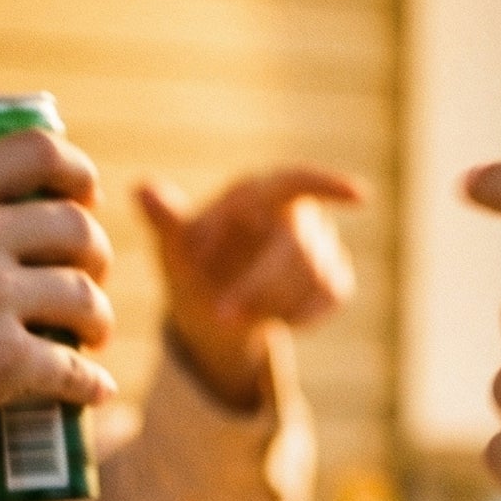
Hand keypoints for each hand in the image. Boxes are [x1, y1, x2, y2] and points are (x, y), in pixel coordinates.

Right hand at [0, 128, 117, 500]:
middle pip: (77, 227)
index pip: (39, 150)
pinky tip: (93, 392)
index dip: (79, 174)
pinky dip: (91, 385)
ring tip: (89, 340)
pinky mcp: (4, 360)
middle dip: (97, 258)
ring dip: (99, 322)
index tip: (86, 199)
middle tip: (89, 284)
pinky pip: (75, 369)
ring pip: (86, 298)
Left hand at [137, 167, 361, 409]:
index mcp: (258, 193)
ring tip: (237, 316)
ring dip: (274, 304)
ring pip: (316, 275)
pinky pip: (333, 294)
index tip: (359, 196)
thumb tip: (141, 190)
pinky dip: (303, 313)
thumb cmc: (193, 267)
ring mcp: (320, 246)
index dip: (327, 186)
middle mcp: (296, 214)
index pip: (297, 181)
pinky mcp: (334, 278)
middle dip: (260, 286)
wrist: (213, 309)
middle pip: (298, 248)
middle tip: (221, 315)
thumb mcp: (175, 248)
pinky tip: (278, 320)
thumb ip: (166, 220)